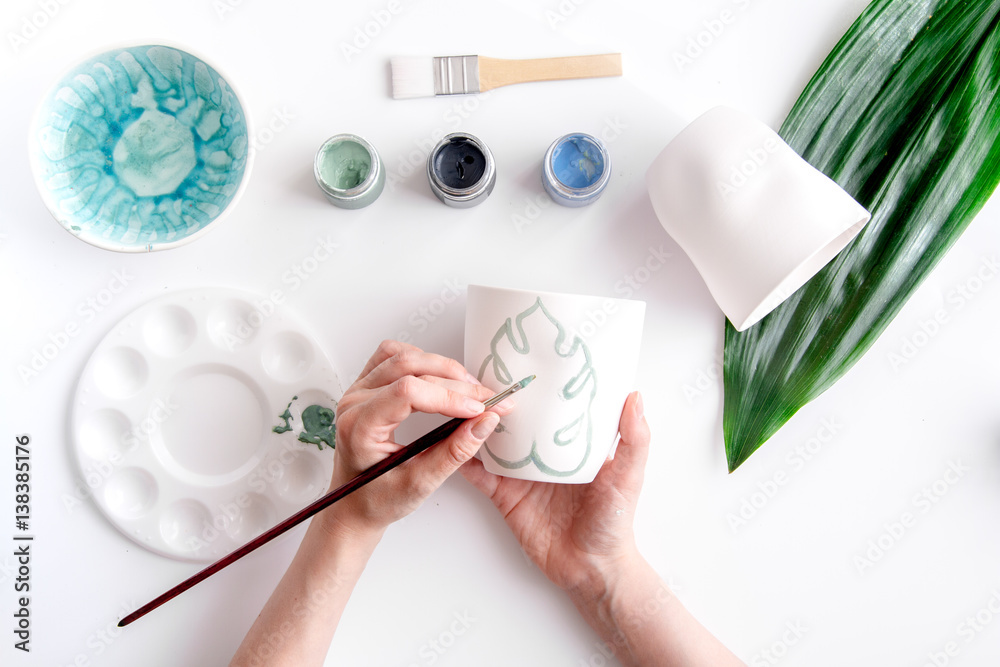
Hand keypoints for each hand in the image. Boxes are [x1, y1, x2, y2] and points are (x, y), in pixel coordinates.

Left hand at [319, 340, 506, 539]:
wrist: (353, 505)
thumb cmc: (377, 500)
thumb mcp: (419, 484)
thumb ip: (454, 452)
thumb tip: (486, 421)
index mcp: (358, 427)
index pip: (407, 392)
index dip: (449, 396)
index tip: (479, 410)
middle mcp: (353, 402)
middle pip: (409, 368)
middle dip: (455, 382)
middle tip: (487, 399)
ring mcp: (357, 390)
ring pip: (402, 356)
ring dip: (440, 367)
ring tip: (468, 389)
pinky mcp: (366, 386)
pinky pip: (392, 356)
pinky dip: (421, 360)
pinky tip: (440, 377)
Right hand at [461, 391, 649, 591]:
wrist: (591, 569)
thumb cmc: (615, 522)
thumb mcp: (629, 477)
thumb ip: (633, 440)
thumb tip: (635, 397)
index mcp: (572, 444)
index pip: (554, 407)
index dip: (542, 386)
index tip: (529, 359)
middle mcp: (545, 454)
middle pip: (518, 421)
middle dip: (501, 401)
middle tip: (483, 377)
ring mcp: (522, 473)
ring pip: (494, 442)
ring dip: (478, 426)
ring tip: (462, 405)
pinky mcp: (505, 495)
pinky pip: (481, 475)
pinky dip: (465, 461)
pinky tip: (452, 446)